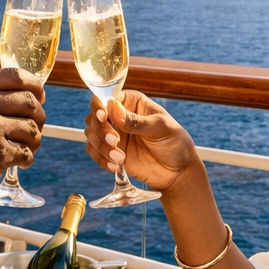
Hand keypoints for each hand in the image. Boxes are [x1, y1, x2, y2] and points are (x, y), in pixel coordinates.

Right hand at [0, 68, 44, 215]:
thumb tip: (13, 94)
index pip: (16, 76)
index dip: (35, 86)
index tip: (40, 96)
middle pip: (29, 101)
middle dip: (39, 115)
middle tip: (36, 126)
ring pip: (31, 128)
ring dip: (35, 139)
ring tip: (28, 147)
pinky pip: (25, 153)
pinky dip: (26, 159)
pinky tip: (19, 162)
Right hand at [84, 91, 200, 191]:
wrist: (177, 171)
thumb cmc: (174, 143)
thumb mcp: (160, 128)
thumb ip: (136, 120)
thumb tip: (113, 109)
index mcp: (131, 102)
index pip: (106, 97)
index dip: (100, 105)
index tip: (104, 116)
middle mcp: (118, 116)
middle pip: (93, 116)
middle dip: (101, 130)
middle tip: (114, 141)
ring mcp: (113, 134)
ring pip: (91, 134)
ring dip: (101, 146)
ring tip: (119, 157)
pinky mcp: (110, 152)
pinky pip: (94, 152)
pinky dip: (100, 159)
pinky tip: (115, 165)